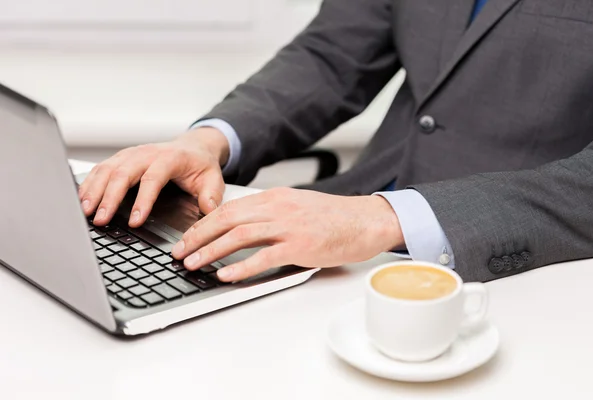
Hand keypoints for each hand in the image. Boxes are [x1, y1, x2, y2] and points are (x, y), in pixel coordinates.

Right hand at [78, 127, 229, 226]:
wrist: (193, 147)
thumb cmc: (200, 165)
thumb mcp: (212, 179)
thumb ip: (211, 196)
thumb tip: (209, 211)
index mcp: (170, 158)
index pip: (153, 178)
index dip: (142, 200)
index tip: (135, 221)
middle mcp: (147, 154)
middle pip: (123, 173)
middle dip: (109, 197)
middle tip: (100, 219)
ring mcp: (131, 154)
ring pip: (108, 169)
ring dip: (94, 190)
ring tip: (85, 211)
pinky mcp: (121, 159)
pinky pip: (101, 169)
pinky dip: (89, 183)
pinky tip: (82, 199)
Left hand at [171, 187, 403, 281]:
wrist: (365, 220)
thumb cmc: (333, 217)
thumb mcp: (297, 206)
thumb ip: (271, 214)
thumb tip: (243, 228)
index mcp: (275, 197)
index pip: (229, 208)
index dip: (203, 223)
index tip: (188, 237)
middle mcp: (277, 208)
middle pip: (227, 218)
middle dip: (197, 236)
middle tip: (178, 252)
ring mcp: (289, 226)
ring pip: (239, 235)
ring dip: (211, 251)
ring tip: (192, 264)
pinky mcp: (300, 246)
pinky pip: (264, 256)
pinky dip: (241, 267)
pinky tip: (225, 276)